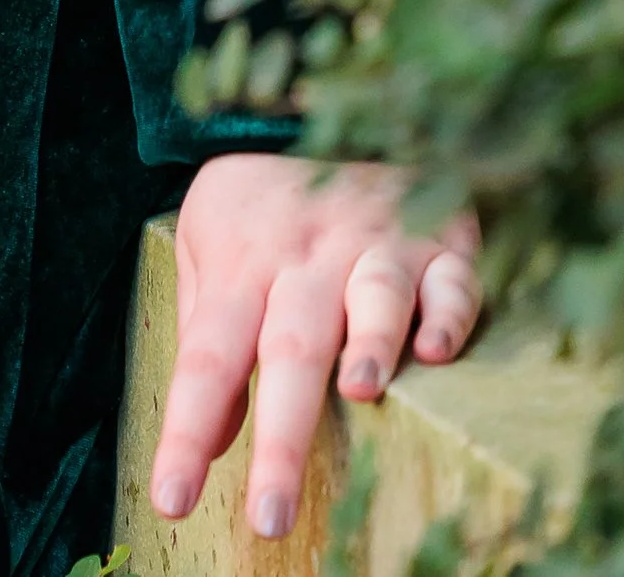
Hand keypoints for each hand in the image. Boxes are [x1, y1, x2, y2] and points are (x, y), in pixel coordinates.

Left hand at [150, 154, 482, 542]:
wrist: (337, 106)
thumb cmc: (267, 205)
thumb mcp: (212, 247)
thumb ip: (211, 335)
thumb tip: (212, 442)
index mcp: (244, 262)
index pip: (207, 356)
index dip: (187, 430)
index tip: (172, 500)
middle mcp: (309, 255)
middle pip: (291, 347)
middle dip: (283, 437)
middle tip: (269, 516)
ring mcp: (377, 243)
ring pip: (375, 295)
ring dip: (370, 342)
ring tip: (360, 391)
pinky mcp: (441, 241)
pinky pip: (452, 278)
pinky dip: (448, 312)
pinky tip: (439, 348)